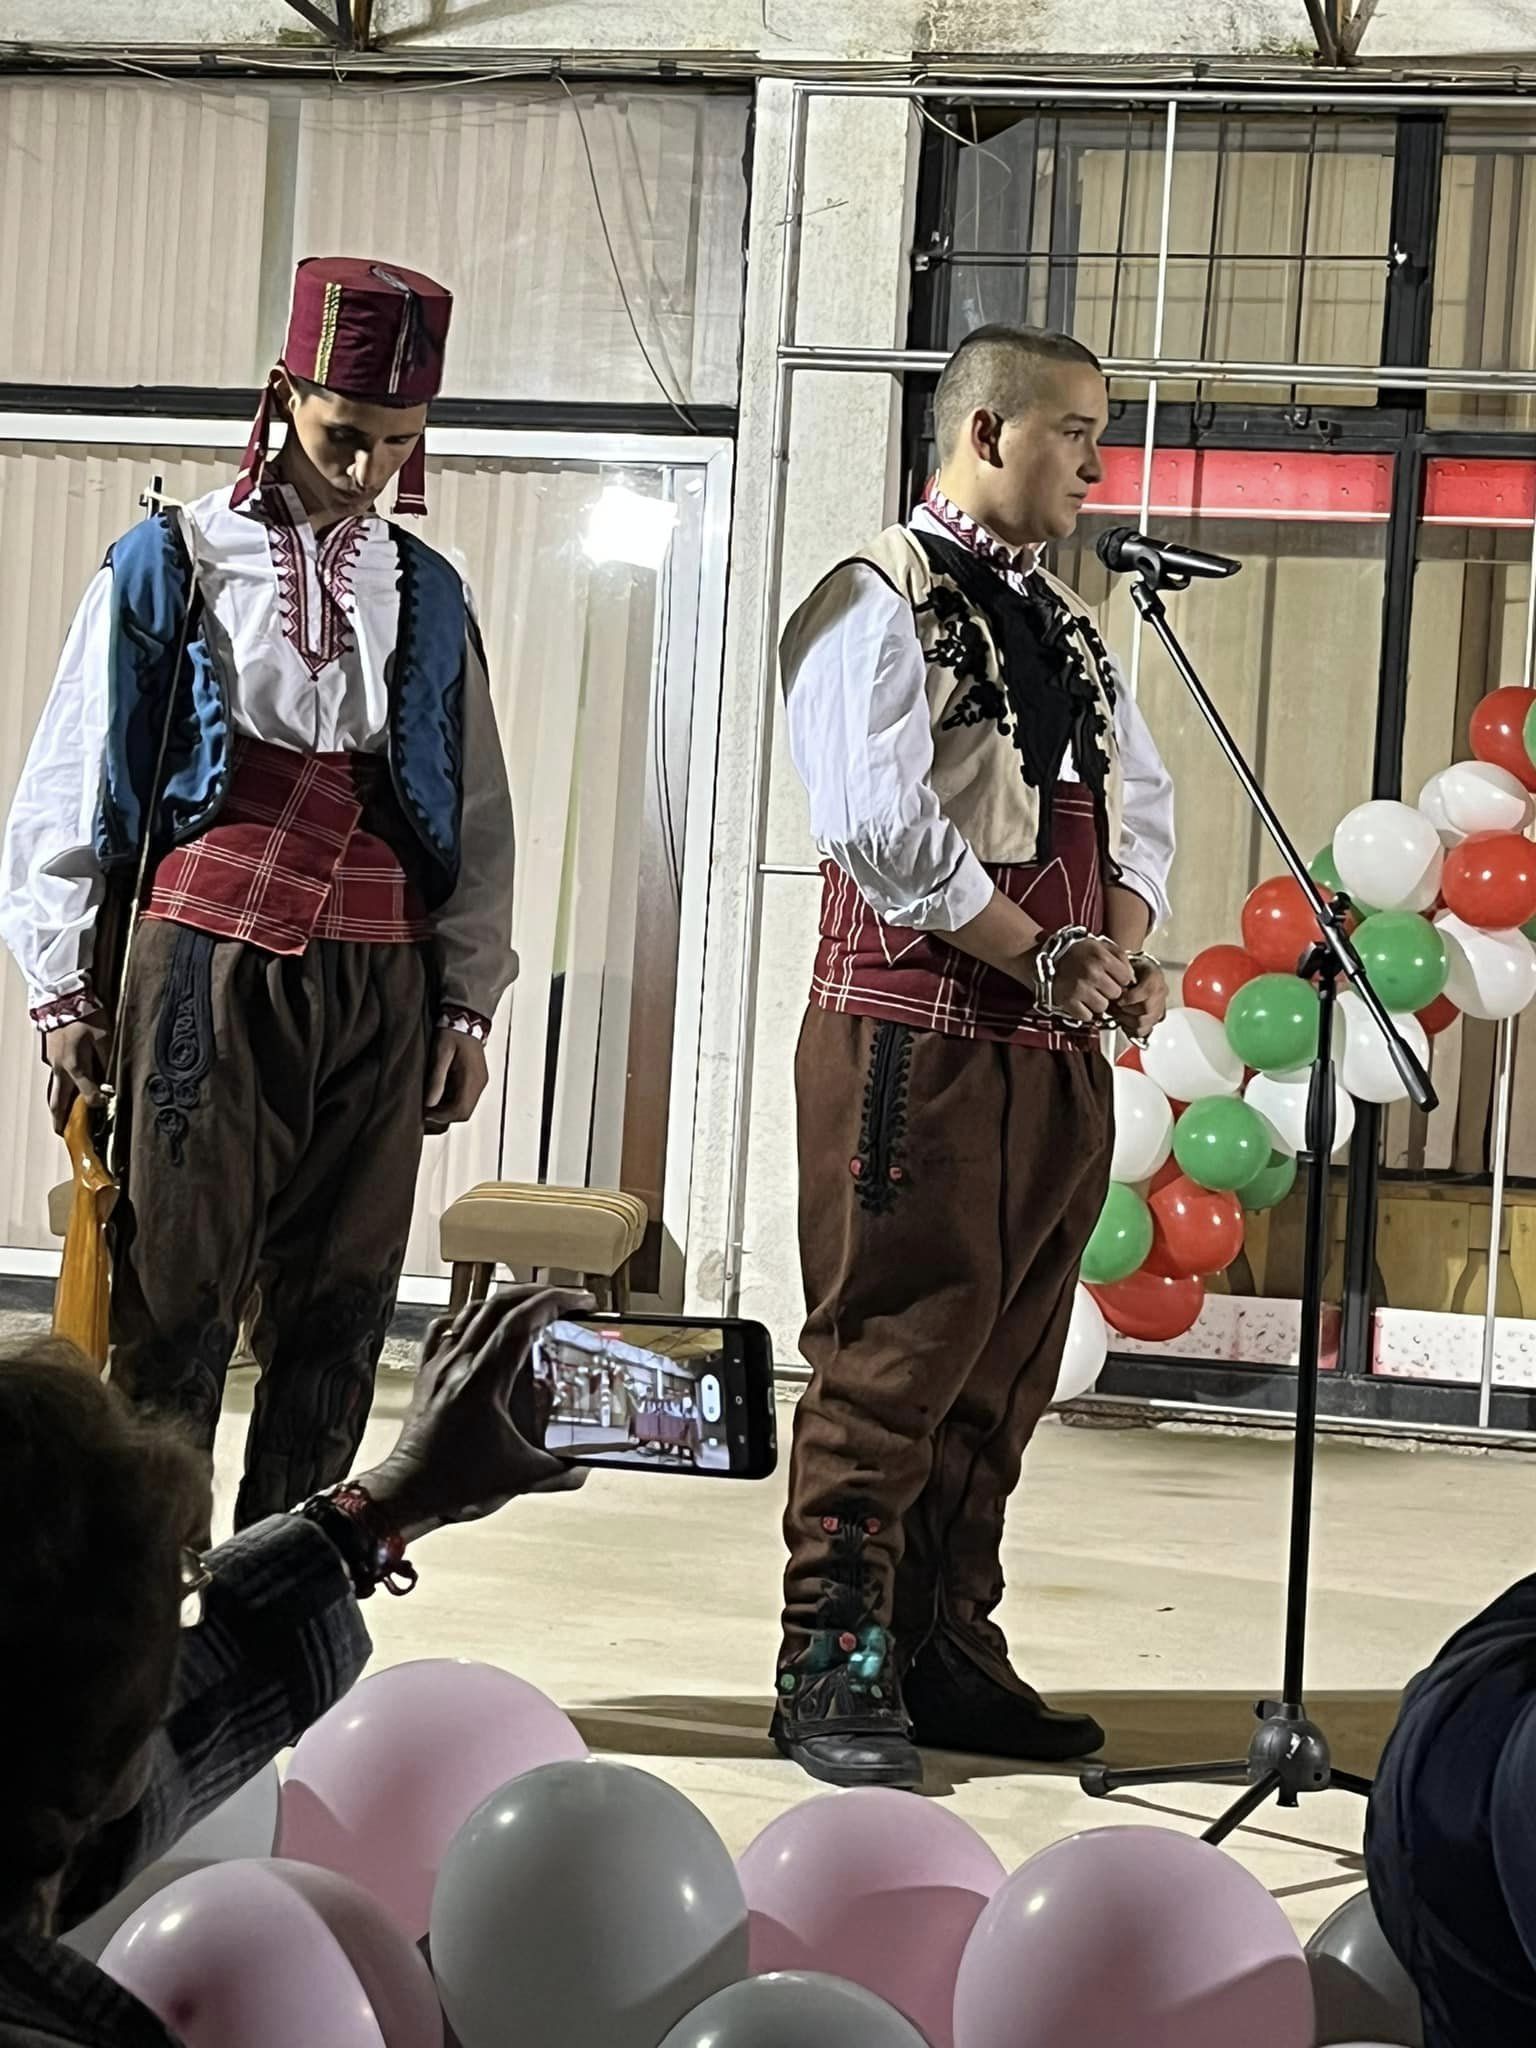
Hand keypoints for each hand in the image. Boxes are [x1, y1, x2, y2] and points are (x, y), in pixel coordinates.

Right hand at [45, 1013, 110, 1135]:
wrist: (63, 998)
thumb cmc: (86, 1015)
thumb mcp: (104, 1037)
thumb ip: (107, 1062)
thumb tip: (109, 1081)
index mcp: (75, 1066)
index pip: (87, 1097)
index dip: (99, 1103)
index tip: (107, 1103)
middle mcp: (60, 1069)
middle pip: (58, 1102)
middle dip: (61, 1120)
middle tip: (64, 1135)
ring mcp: (52, 1063)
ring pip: (53, 1092)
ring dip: (57, 1108)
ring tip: (61, 1122)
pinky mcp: (51, 1057)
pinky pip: (54, 1080)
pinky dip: (59, 1091)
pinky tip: (66, 1094)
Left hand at [356, 1285, 593, 1539]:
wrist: (408, 1493)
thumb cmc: (459, 1485)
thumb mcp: (521, 1479)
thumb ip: (562, 1473)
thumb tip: (590, 1467)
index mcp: (483, 1381)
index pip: (521, 1322)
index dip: (554, 1302)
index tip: (581, 1301)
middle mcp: (458, 1364)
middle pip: (499, 1305)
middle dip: (538, 1293)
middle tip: (567, 1298)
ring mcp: (438, 1365)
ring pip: (472, 1311)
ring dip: (506, 1300)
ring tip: (533, 1304)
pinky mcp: (425, 1374)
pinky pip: (443, 1329)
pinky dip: (466, 1317)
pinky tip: (480, 1323)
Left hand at [424, 1028, 488, 1133]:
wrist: (465, 1019)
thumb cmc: (452, 1033)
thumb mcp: (440, 1053)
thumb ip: (436, 1079)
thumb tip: (429, 1103)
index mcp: (472, 1078)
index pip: (460, 1110)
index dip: (441, 1117)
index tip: (424, 1113)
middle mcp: (479, 1084)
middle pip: (463, 1113)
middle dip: (443, 1117)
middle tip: (423, 1112)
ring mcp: (478, 1082)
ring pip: (464, 1108)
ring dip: (446, 1110)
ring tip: (428, 1104)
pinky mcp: (474, 1080)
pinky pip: (463, 1099)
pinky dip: (450, 1103)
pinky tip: (437, 1096)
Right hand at [1036, 938, 1134, 1025]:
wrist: (1047, 958)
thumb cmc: (1077, 952)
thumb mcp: (1101, 946)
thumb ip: (1120, 957)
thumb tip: (1132, 978)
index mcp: (1102, 957)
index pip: (1126, 978)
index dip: (1121, 979)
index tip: (1113, 977)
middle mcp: (1092, 973)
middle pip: (1116, 994)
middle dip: (1110, 991)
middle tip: (1100, 985)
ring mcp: (1079, 988)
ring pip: (1102, 1007)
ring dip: (1098, 1003)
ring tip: (1089, 993)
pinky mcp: (1068, 1001)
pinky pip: (1086, 1016)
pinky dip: (1084, 1011)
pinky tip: (1080, 1001)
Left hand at [1109, 958, 1170, 1040]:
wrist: (1137, 973)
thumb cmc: (1129, 969)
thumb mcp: (1124, 965)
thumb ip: (1121, 973)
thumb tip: (1112, 985)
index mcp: (1154, 977)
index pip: (1148, 991)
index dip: (1130, 998)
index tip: (1118, 999)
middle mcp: (1160, 992)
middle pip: (1146, 1010)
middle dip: (1125, 1010)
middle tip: (1113, 1007)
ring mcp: (1159, 1007)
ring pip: (1144, 1023)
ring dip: (1126, 1021)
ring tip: (1117, 1014)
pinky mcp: (1155, 1020)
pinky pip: (1144, 1032)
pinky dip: (1131, 1029)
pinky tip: (1124, 1021)